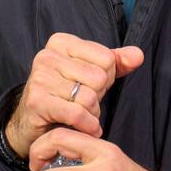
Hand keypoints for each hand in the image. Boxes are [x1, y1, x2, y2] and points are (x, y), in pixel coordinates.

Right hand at [3, 34, 143, 159]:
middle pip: (99, 78)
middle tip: (85, 102)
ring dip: (92, 113)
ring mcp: (40, 78)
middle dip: (98, 96)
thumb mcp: (91, 73)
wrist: (32, 121)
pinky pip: (78, 114)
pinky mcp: (37, 101)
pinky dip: (88, 126)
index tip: (91, 85)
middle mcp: (47, 55)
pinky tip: (86, 128)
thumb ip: (115, 62)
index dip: (106, 77)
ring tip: (82, 114)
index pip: (107, 58)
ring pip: (89, 98)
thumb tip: (138, 55)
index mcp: (61, 42)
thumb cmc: (65, 94)